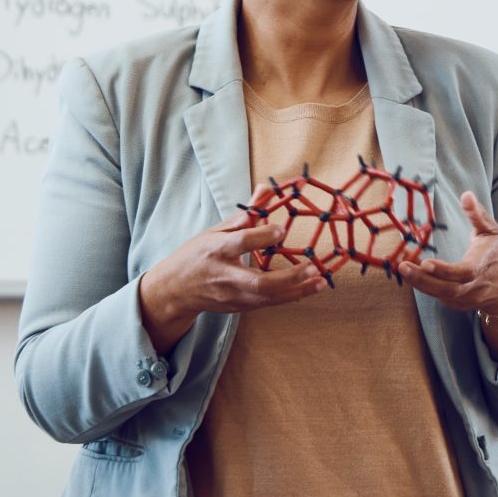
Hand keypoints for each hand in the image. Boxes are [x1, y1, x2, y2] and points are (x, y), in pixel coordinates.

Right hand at [138, 208, 328, 352]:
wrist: (174, 290)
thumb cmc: (196, 255)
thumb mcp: (214, 231)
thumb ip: (244, 215)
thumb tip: (266, 189)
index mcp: (216, 250)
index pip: (240, 243)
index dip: (260, 236)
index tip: (281, 229)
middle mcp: (225, 276)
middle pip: (258, 282)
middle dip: (288, 277)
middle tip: (313, 267)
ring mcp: (233, 295)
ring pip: (269, 298)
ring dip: (299, 290)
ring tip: (322, 280)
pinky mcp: (241, 307)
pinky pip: (270, 303)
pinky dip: (292, 296)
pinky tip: (312, 288)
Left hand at [398, 191, 497, 341]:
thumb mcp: (493, 232)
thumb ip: (478, 214)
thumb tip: (466, 194)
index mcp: (483, 267)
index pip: (463, 272)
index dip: (444, 270)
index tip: (426, 263)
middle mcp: (475, 287)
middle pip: (447, 288)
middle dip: (423, 279)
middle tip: (403, 266)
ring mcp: (467, 299)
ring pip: (441, 295)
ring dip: (419, 283)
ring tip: (402, 269)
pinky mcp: (459, 305)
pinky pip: (439, 298)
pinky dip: (424, 288)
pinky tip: (411, 276)